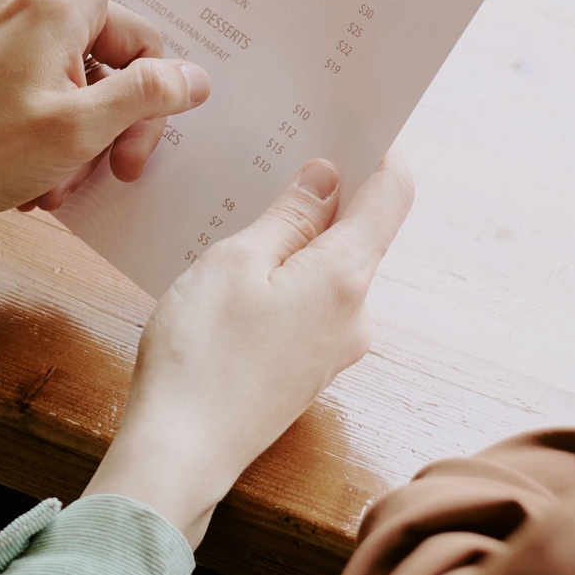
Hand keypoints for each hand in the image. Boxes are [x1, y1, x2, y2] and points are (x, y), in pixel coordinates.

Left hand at [0, 0, 242, 230]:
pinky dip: (69, 124)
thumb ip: (146, 96)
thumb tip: (191, 79)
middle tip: (123, 166)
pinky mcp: (6, 47)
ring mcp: (19, 21)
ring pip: (100, 66)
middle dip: (134, 109)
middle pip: (129, 37)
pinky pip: (67, 74)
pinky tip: (49, 171)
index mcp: (56, 1)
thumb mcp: (78, 130)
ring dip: (97, 129)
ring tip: (66, 177)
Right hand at [84, 152, 415, 545]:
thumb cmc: (200, 354)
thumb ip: (288, 217)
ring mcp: (334, 349)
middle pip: (362, 233)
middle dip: (329, 194)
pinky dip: (286, 278)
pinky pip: (310, 305)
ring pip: (330, 271)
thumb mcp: (235, 262)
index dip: (382, 152)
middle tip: (282, 157)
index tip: (360, 121)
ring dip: (299, 240)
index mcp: (345, 278)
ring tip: (245, 217)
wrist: (181, 453)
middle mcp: (355, 316)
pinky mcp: (307, 371)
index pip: (392, 196)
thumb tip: (327, 178)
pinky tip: (239, 277)